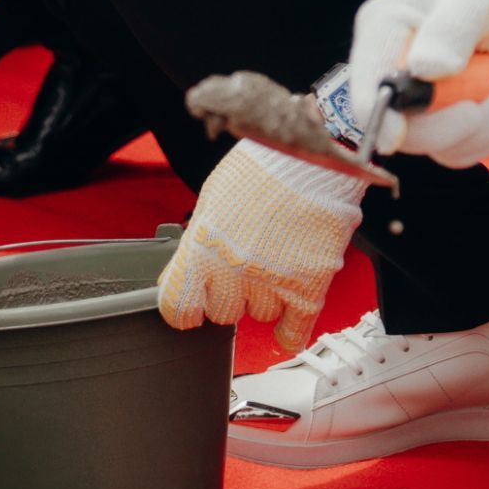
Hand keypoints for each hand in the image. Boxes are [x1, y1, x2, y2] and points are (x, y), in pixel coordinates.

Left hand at [157, 138, 365, 353]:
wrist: (312, 155)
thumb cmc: (261, 169)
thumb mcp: (212, 200)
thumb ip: (194, 244)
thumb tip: (176, 279)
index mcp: (202, 246)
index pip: (176, 307)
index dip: (183, 309)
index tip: (190, 306)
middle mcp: (233, 270)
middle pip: (220, 312)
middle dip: (228, 294)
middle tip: (242, 267)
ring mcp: (272, 282)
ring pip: (258, 315)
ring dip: (263, 296)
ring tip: (275, 262)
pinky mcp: (309, 288)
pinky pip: (292, 332)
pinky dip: (289, 331)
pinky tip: (288, 317)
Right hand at [348, 0, 488, 167]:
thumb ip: (451, 30)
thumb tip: (425, 69)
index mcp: (384, 31)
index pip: (367, 85)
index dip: (378, 115)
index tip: (397, 136)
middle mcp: (394, 70)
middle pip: (403, 129)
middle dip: (458, 121)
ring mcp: (422, 100)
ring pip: (441, 144)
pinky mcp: (449, 119)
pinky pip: (465, 148)